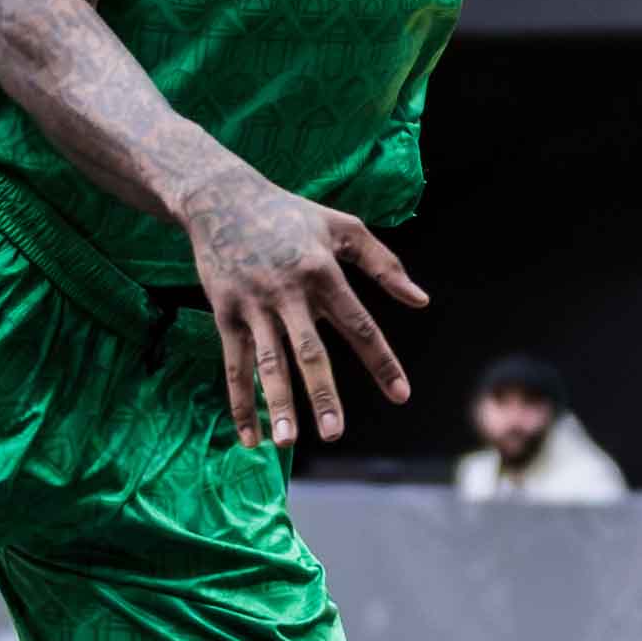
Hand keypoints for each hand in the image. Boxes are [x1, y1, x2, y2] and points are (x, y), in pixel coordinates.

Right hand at [183, 165, 427, 447]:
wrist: (221, 199)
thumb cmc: (290, 215)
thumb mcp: (342, 228)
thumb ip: (384, 264)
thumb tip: (421, 301)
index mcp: (323, 271)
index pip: (359, 325)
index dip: (381, 361)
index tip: (401, 395)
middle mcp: (288, 292)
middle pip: (309, 351)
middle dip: (322, 395)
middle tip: (335, 435)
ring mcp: (253, 305)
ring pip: (267, 363)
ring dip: (277, 404)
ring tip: (287, 442)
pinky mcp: (225, 314)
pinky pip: (234, 365)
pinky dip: (240, 402)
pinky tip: (250, 436)